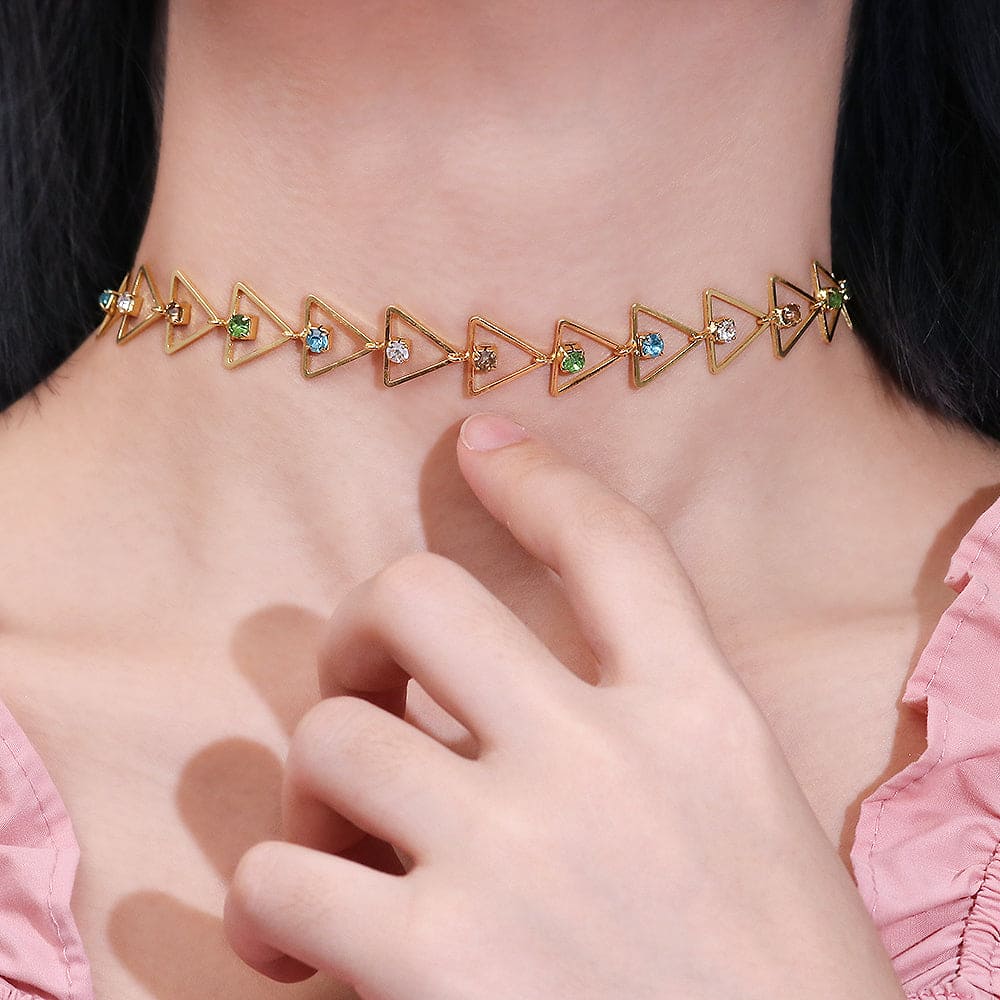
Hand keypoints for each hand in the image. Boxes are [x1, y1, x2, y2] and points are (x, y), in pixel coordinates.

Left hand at [223, 412, 904, 999]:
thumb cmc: (773, 986)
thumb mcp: (747, 817)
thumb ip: (651, 734)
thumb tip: (499, 701)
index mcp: (702, 717)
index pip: (611, 547)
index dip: (536, 479)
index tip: (479, 441)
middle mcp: (604, 761)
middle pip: (420, 597)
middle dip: (364, 627)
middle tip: (365, 685)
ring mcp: (514, 853)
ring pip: (333, 733)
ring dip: (314, 789)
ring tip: (335, 852)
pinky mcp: (434, 962)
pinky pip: (282, 874)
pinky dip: (272, 904)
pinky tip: (299, 948)